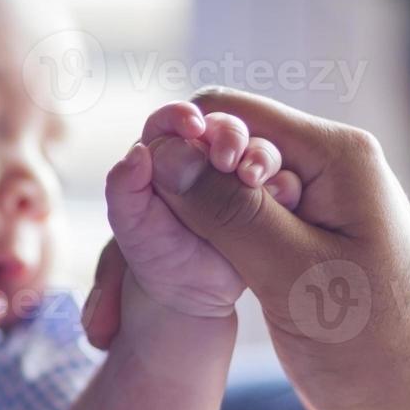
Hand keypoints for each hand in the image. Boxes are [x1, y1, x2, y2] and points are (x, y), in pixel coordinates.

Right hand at [89, 88, 409, 409]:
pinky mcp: (296, 249)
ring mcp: (310, 210)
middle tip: (129, 257)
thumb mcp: (295, 277)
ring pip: (218, 194)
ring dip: (176, 228)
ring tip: (131, 291)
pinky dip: (197, 251)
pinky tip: (169, 292)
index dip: (180, 146)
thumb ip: (231, 213)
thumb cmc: (376, 352)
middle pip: (218, 150)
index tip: (147, 200)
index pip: (230, 113)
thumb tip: (167, 156)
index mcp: (336, 157)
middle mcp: (323, 171)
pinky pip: (232, 230)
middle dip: (170, 190)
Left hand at [103, 102, 295, 318]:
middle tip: (227, 157)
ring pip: (260, 149)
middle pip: (223, 126)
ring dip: (261, 156)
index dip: (182, 116)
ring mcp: (241, 177)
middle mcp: (207, 157)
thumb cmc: (154, 254)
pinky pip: (285, 182)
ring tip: (252, 178)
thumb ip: (124, 189)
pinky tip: (278, 197)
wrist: (188, 293)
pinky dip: (284, 186)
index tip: (192, 126)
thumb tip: (137, 154)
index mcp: (166, 153)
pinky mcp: (269, 199)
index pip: (172, 121)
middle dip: (229, 133)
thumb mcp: (130, 224)